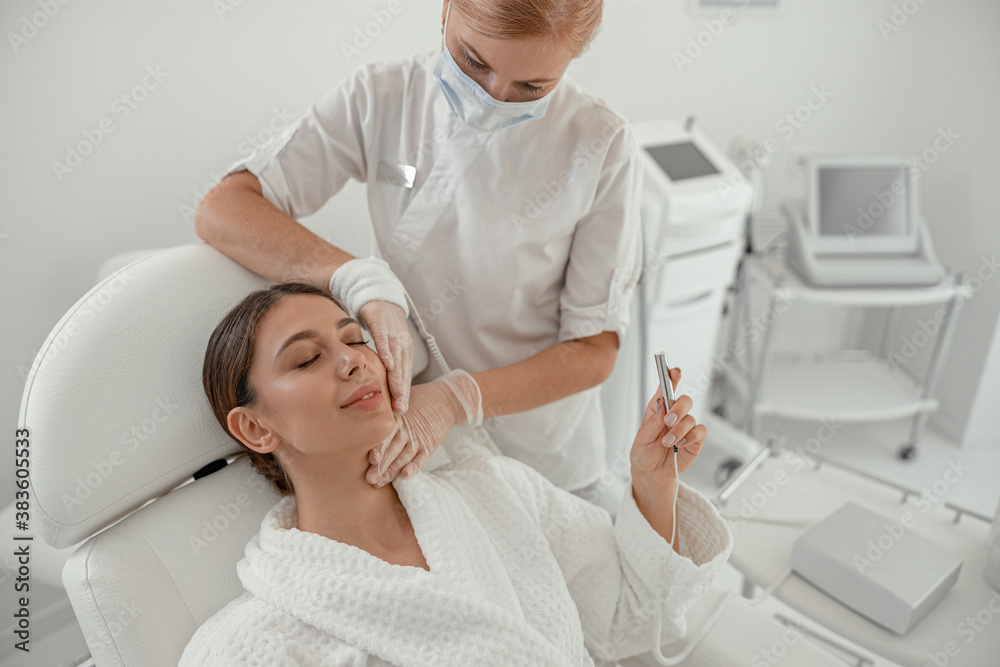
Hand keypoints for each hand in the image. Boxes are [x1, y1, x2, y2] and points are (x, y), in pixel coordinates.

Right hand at [358, 300, 412, 413]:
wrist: (378, 294)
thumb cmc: (382, 323)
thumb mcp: (385, 344)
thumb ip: (383, 363)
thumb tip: (378, 384)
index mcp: (403, 349)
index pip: (405, 374)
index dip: (403, 392)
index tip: (401, 410)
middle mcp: (401, 342)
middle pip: (403, 369)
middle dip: (402, 390)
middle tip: (400, 408)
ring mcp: (392, 331)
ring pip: (396, 356)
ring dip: (396, 375)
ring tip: (396, 392)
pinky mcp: (380, 321)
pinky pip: (383, 337)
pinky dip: (385, 350)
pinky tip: (386, 363)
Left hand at [365, 370, 481, 486]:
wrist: (445, 400)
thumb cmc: (417, 400)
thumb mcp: (399, 401)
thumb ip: (383, 412)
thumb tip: (358, 419)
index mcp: (397, 418)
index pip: (387, 434)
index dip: (380, 447)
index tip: (371, 459)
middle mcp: (408, 429)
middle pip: (393, 449)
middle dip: (380, 465)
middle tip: (369, 478)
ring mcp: (419, 438)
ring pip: (404, 457)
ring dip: (392, 471)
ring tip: (378, 482)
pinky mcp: (429, 445)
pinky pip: (421, 458)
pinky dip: (414, 467)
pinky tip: (405, 475)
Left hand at [629, 368, 706, 489]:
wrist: (652, 475)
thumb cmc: (644, 454)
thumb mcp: (641, 439)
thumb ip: (651, 423)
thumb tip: (659, 404)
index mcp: (658, 409)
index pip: (666, 389)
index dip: (671, 377)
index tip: (673, 370)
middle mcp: (674, 415)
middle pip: (685, 400)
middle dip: (678, 408)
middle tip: (668, 421)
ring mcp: (685, 426)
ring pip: (690, 418)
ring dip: (679, 431)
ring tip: (667, 443)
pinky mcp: (695, 439)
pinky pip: (700, 431)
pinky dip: (691, 437)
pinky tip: (680, 445)